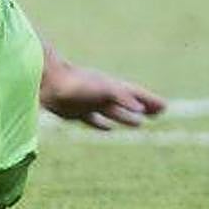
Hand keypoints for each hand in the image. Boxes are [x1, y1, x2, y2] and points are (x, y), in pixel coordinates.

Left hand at [40, 58, 165, 129]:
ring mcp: (88, 102)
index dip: (150, 101)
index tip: (164, 107)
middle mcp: (101, 94)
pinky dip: (102, 125)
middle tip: (159, 113)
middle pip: (127, 103)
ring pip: (113, 112)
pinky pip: (92, 120)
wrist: (44, 80)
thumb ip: (121, 97)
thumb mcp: (102, 88)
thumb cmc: (74, 83)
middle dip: (143, 108)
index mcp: (110, 86)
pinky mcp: (74, 112)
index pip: (135, 94)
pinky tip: (108, 129)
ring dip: (126, 118)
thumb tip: (140, 110)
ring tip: (139, 123)